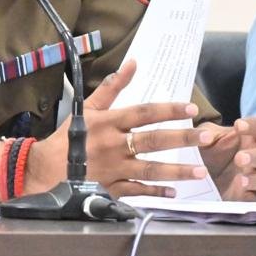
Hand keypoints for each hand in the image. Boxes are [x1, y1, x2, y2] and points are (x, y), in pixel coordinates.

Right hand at [26, 59, 210, 198]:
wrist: (48, 167)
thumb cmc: (70, 135)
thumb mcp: (89, 107)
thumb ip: (112, 86)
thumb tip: (132, 63)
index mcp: (109, 122)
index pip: (144, 113)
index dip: (168, 110)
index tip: (191, 108)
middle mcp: (114, 145)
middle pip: (153, 140)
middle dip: (183, 139)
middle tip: (207, 137)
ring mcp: (114, 168)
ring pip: (150, 169)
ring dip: (176, 171)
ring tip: (199, 171)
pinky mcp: (111, 188)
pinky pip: (138, 190)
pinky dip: (155, 192)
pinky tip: (174, 193)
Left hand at [197, 116, 255, 200]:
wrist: (199, 176)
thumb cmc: (209, 149)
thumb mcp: (205, 135)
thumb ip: (206, 132)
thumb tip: (206, 135)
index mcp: (253, 136)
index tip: (238, 125)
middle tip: (239, 158)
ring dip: (255, 179)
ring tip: (241, 180)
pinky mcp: (251, 195)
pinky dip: (249, 193)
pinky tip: (240, 190)